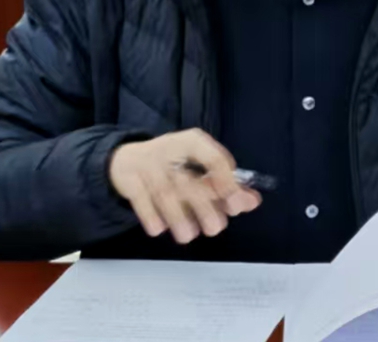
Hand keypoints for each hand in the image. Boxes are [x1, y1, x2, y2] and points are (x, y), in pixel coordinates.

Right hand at [108, 129, 260, 244]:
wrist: (126, 159)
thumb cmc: (173, 165)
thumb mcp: (199, 167)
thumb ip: (226, 185)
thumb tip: (252, 202)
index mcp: (193, 142)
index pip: (213, 158)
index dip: (226, 182)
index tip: (235, 206)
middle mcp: (170, 150)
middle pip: (189, 179)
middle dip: (203, 206)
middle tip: (216, 228)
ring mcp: (147, 164)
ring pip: (164, 192)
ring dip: (178, 217)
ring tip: (188, 235)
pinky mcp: (128, 179)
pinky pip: (141, 200)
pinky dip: (151, 216)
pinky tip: (160, 228)